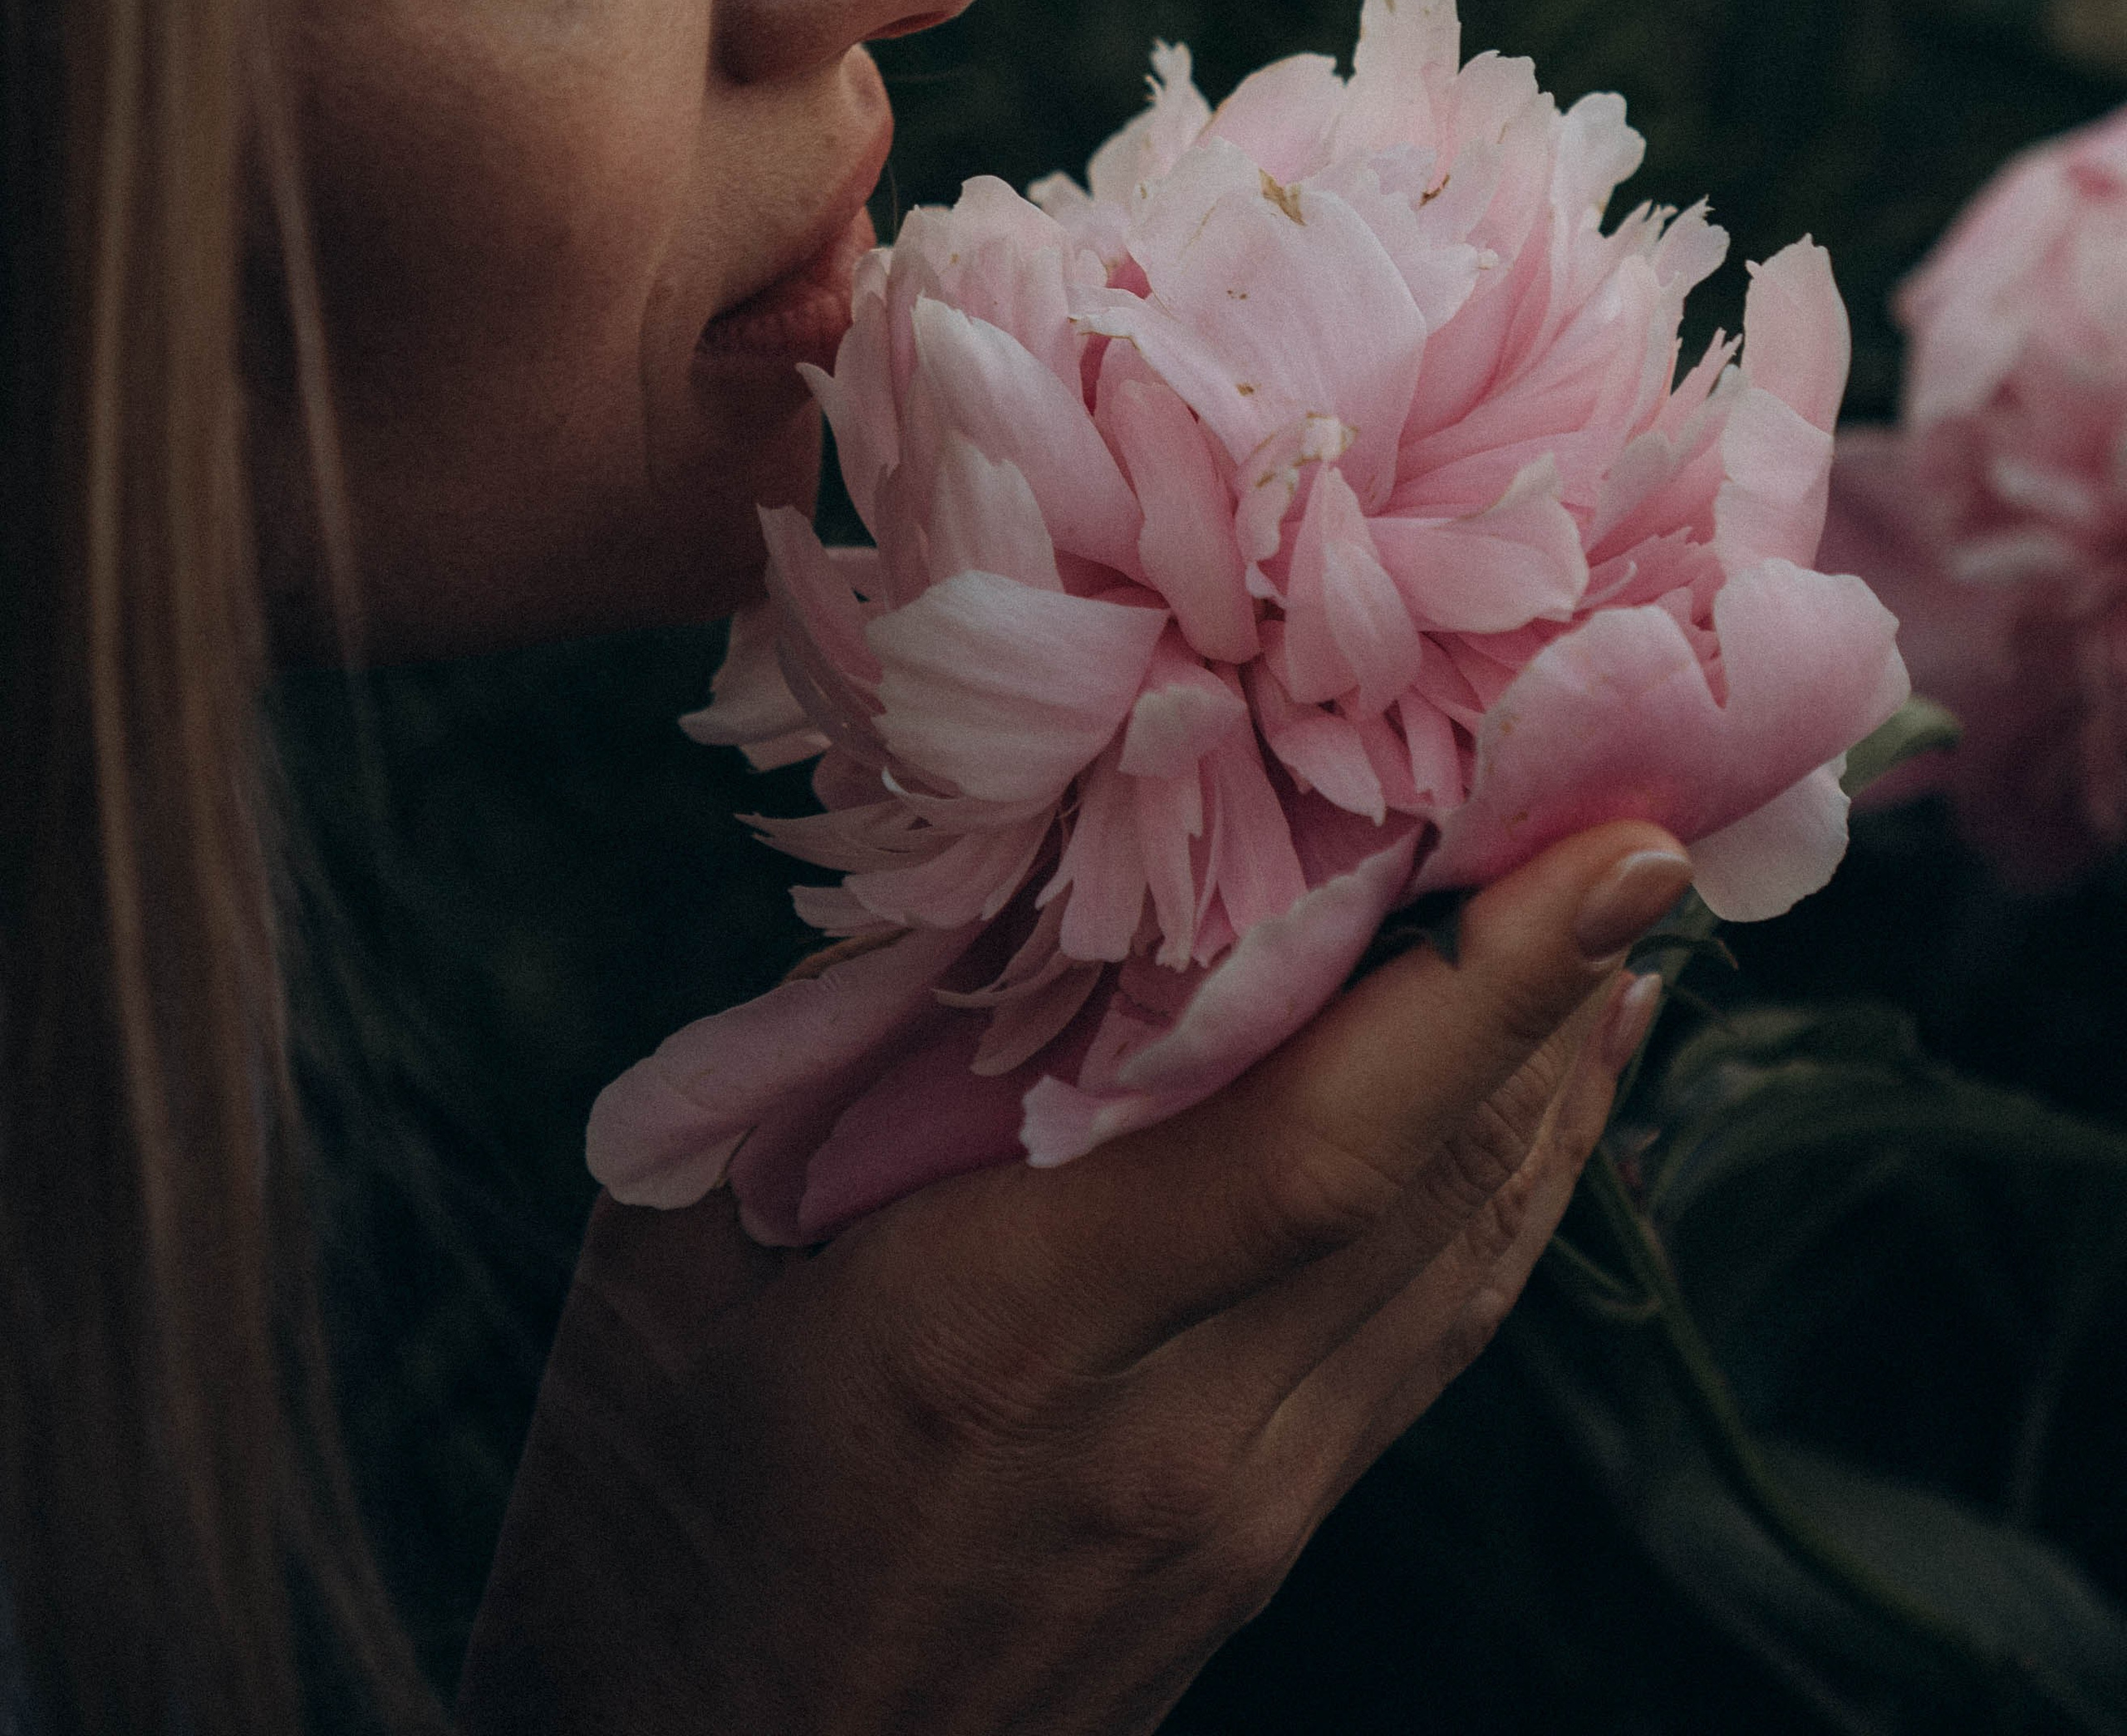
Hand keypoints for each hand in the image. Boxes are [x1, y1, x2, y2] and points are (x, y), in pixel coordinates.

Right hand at [457, 822, 1687, 1735]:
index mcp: (1006, 1328)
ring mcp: (1237, 1509)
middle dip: (1564, 989)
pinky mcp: (1255, 1549)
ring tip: (1634, 915)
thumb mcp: (674, 1271)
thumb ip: (820, 1059)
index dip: (1489, 990)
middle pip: (1436, 1188)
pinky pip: (1424, 1341)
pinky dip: (1510, 1198)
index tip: (1618, 847)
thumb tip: (985, 860)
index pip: (1317, 1141)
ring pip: (1462, 1268)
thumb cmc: (645, 1538)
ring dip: (1562, 1085)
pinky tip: (1551, 1097)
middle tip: (1648, 790)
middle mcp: (1172, 1431)